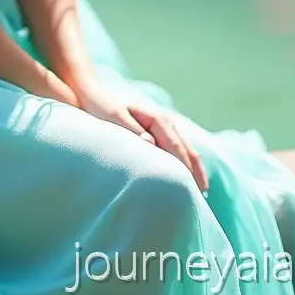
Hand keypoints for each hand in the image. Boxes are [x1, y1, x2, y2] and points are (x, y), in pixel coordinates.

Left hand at [75, 79, 208, 192]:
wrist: (94, 94)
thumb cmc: (102, 107)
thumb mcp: (115, 117)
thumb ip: (132, 130)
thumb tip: (151, 143)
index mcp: (157, 118)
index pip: (176, 147)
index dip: (185, 168)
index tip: (192, 189)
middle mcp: (166, 121)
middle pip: (187, 150)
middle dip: (195, 173)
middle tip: (200, 200)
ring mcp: (164, 127)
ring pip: (186, 151)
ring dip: (194, 170)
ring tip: (199, 195)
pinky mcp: (159, 133)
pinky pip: (178, 151)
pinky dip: (186, 165)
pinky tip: (187, 181)